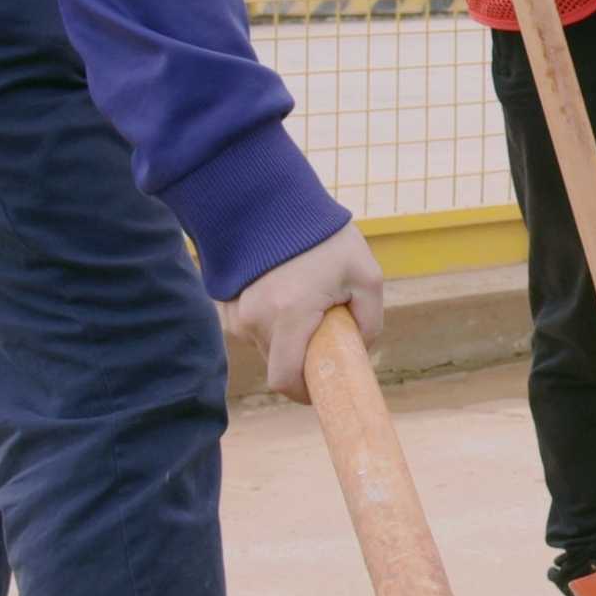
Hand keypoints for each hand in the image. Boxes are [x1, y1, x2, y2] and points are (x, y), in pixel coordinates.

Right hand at [225, 221, 384, 400]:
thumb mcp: (366, 276)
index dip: (303, 393)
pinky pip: (251, 327)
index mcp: (289, 315)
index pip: (284, 379)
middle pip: (277, 363)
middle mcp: (255, 318)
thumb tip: (359, 350)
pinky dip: (271, 321)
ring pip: (264, 345)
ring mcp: (235, 311)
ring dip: (287, 337)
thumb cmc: (325, 238)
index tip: (320, 388)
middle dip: (302, 358)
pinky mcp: (226, 302)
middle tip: (324, 330)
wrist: (276, 201)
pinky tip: (286, 292)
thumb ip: (370, 322)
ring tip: (306, 299)